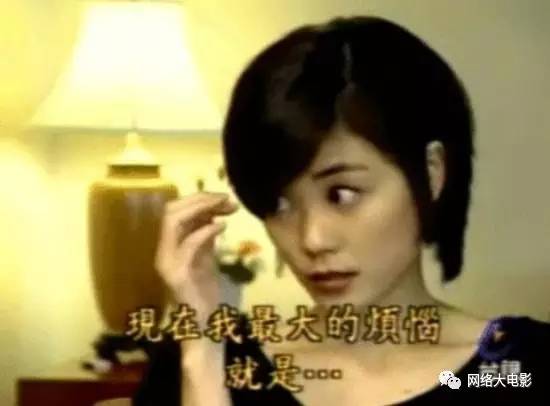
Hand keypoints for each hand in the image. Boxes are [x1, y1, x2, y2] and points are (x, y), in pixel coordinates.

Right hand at [155, 192, 238, 327]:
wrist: (202, 328)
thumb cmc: (204, 296)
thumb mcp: (206, 260)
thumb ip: (205, 238)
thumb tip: (213, 214)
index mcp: (169, 246)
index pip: (175, 211)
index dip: (198, 199)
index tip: (224, 197)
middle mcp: (163, 251)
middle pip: (170, 210)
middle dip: (199, 199)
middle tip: (226, 198)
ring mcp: (167, 262)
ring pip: (173, 221)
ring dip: (201, 208)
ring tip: (226, 207)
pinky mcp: (176, 275)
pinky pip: (188, 244)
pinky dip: (205, 230)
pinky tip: (222, 226)